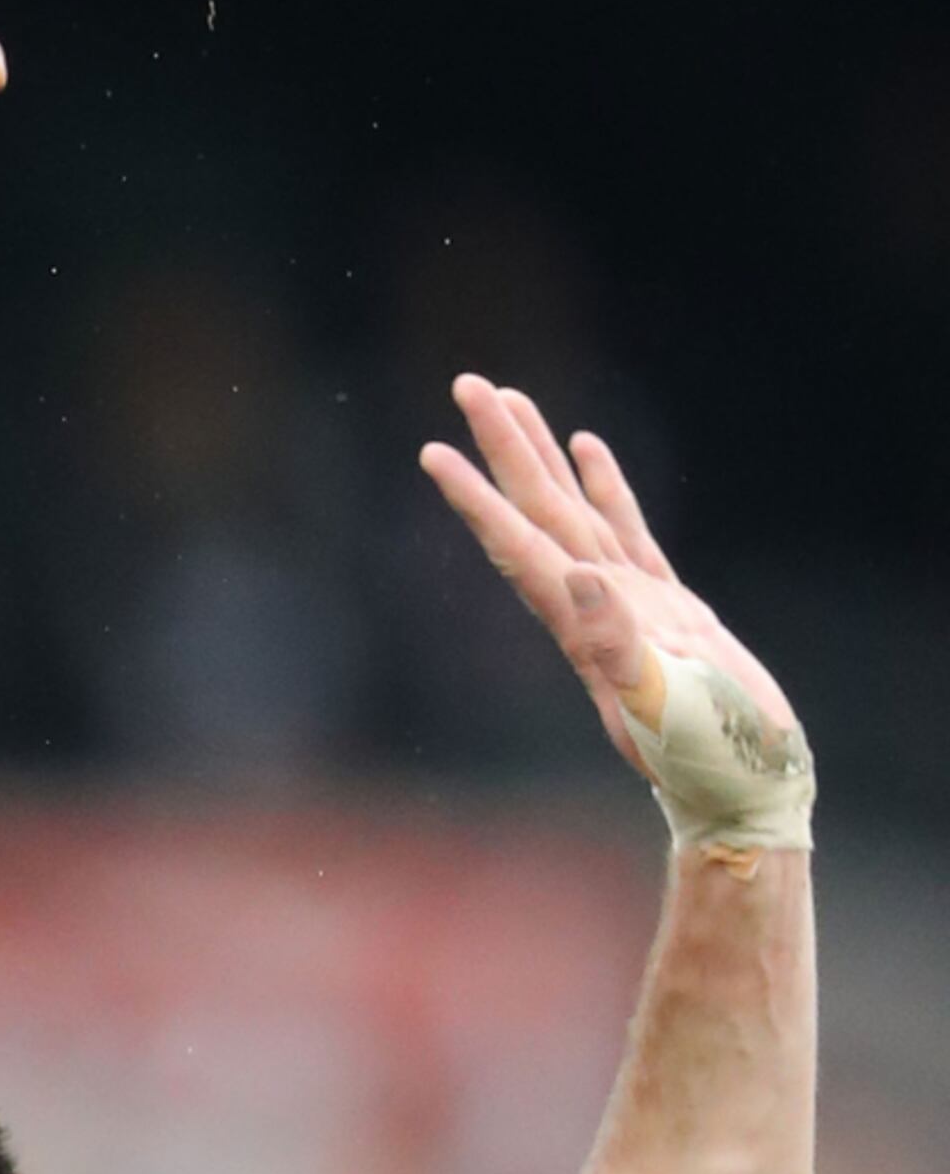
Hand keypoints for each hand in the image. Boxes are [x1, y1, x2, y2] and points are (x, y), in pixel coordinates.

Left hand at [419, 376, 807, 794]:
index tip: (434, 452)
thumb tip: (579, 582)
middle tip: (468, 383)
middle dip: (501, 448)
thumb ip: (617, 646)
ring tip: (511, 400)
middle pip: (535, 508)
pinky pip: (623, 529)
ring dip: (539, 457)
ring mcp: (627, 599)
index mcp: (583, 621)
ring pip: (571, 509)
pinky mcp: (666, 604)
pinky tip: (587, 448)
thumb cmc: (703, 759)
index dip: (476, 499)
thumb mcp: (661, 705)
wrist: (739, 790)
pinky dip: (604, 487)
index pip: (518, 544)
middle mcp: (592, 603)